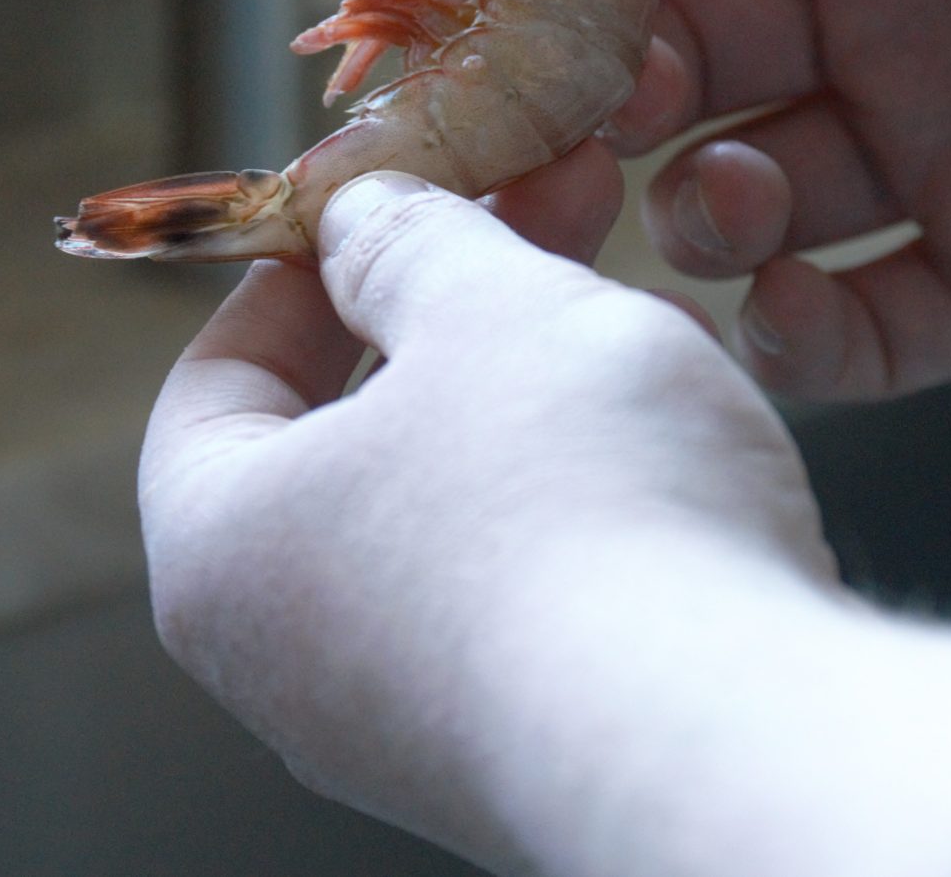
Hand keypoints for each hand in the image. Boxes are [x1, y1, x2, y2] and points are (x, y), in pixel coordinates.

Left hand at [142, 143, 950, 876]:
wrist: (730, 745)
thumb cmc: (572, 504)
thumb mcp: (483, 308)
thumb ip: (406, 242)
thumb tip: (361, 223)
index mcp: (222, 545)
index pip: (220, 373)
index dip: (310, 262)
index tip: (396, 196)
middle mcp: (289, 660)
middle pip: (347, 435)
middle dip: (456, 306)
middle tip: (554, 204)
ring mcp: (404, 722)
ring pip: (453, 507)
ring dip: (536, 389)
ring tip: (645, 304)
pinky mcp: (523, 754)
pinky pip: (530, 591)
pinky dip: (584, 493)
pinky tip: (678, 427)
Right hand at [578, 0, 950, 398]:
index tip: (490, 19)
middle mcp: (898, 11)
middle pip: (682, 61)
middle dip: (607, 104)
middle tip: (570, 147)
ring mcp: (950, 151)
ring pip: (752, 196)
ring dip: (708, 213)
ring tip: (737, 211)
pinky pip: (864, 328)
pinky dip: (806, 339)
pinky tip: (797, 317)